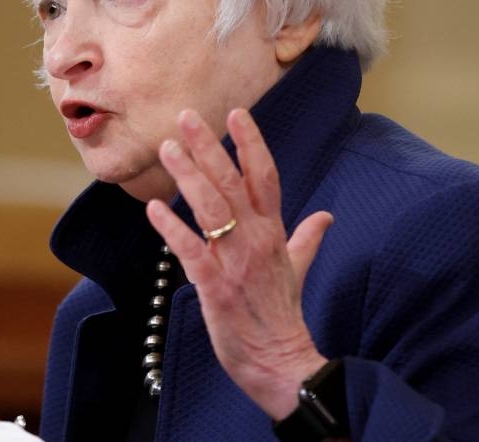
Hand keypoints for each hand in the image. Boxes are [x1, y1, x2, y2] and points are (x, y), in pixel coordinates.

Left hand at [145, 109, 332, 419]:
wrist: (282, 364)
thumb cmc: (282, 315)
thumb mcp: (297, 270)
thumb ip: (307, 239)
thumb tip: (325, 217)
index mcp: (273, 233)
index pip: (265, 177)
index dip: (251, 144)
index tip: (237, 113)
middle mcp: (255, 240)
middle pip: (231, 183)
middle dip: (209, 147)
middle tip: (186, 116)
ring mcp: (235, 263)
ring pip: (210, 208)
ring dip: (188, 176)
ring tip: (168, 148)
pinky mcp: (215, 289)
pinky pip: (191, 253)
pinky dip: (172, 230)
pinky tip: (153, 210)